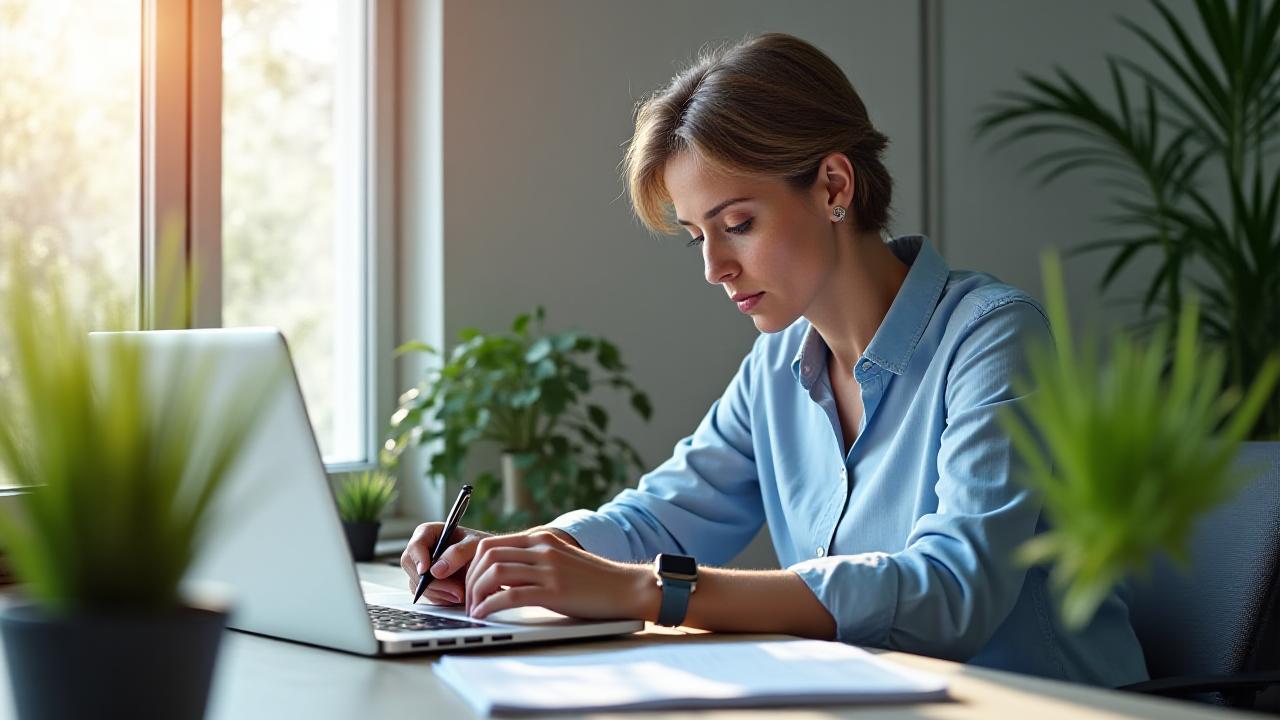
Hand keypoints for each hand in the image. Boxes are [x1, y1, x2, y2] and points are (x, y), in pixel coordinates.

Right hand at [400, 522, 491, 605]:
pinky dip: (441, 598)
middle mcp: (422, 550)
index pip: (415, 545)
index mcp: (429, 533)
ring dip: (439, 593)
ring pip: (417, 585)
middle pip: (412, 568)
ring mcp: (422, 569)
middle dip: (432, 582)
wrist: (488, 563)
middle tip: (455, 591)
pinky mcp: (427, 584)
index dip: (418, 558)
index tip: (426, 571)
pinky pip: (426, 595)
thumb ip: (458, 553)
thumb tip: (435, 571)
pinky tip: (456, 596)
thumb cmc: (481, 547)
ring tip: (461, 594)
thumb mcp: (475, 545)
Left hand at [464, 530, 653, 620]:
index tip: (466, 584)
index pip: (491, 544)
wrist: (626, 587)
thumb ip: (534, 561)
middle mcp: (542, 548)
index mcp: (541, 538)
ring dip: (476, 594)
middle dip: (469, 580)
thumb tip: (501, 576)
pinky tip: (485, 615)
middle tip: (467, 600)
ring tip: (475, 610)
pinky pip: (510, 596)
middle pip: (487, 556)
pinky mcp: (554, 590)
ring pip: (494, 573)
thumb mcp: (559, 560)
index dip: (470, 565)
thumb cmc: (593, 580)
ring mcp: (549, 568)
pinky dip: (490, 606)